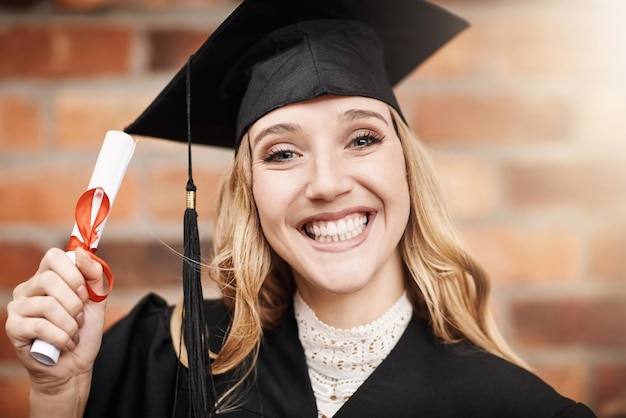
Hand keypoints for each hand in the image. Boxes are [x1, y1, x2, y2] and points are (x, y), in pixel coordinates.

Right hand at [5, 247, 106, 394]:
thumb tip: (82, 252)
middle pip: (50, 279)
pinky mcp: (13, 328)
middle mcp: (29, 288)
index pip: (54, 256)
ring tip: (73, 332)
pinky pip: (40, 326)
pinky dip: (62, 337)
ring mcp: (18, 307)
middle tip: (80, 317)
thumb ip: (94, 274)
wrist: (76, 364)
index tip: (85, 292)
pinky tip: (65, 343)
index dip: (74, 273)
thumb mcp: (97, 298)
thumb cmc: (84, 330)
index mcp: (48, 276)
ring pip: (48, 305)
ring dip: (70, 323)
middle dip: (74, 302)